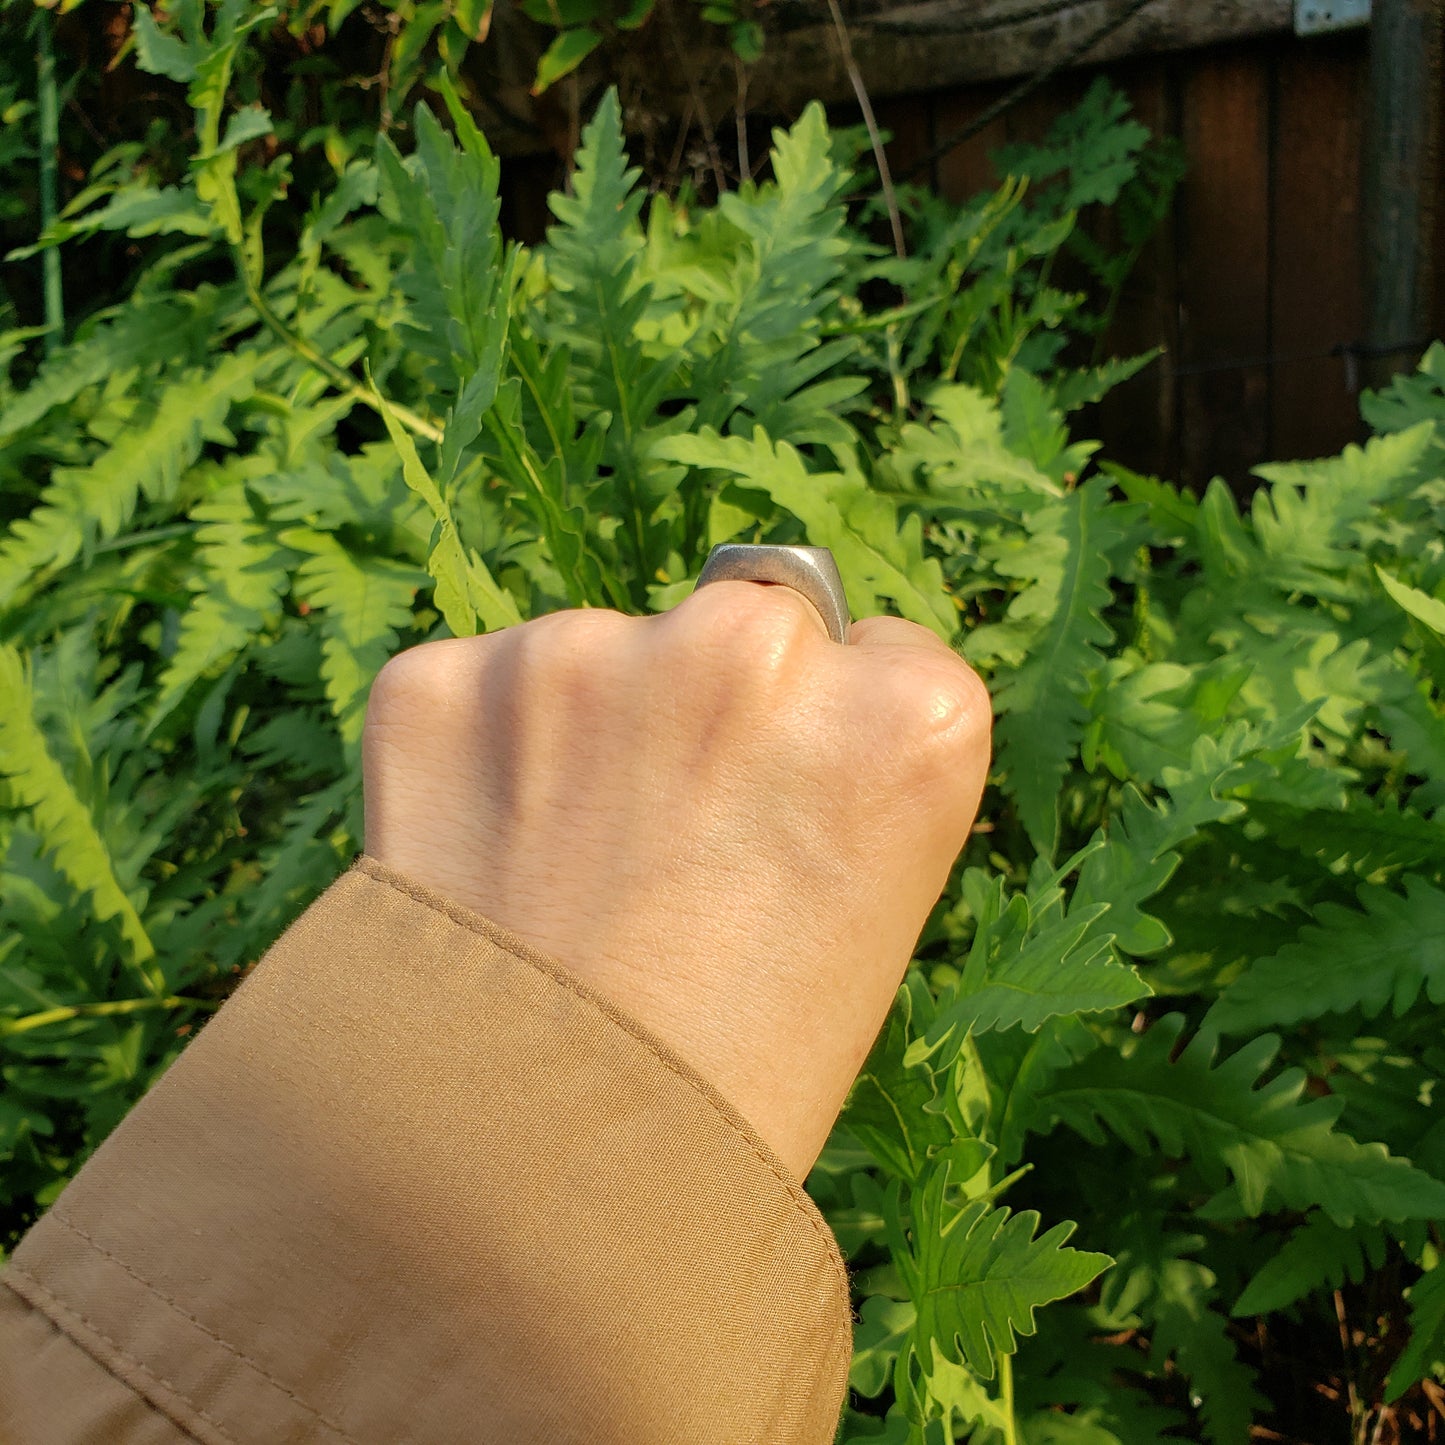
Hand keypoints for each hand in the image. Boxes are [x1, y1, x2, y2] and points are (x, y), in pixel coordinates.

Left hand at [362, 583, 990, 1179]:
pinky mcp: (443, 682)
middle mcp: (754, 653)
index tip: (789, 828)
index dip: (826, 750)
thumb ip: (828, 771)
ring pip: (604, 655)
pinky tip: (480, 867)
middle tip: (669, 855)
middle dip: (715, 712)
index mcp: (905, 722)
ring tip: (566, 886)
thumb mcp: (858, 923)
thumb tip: (760, 682)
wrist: (510, 1199)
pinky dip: (477, 755)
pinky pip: (480, 689)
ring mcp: (586, 655)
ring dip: (590, 731)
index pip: (883, 657)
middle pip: (748, 630)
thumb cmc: (723, 1089)